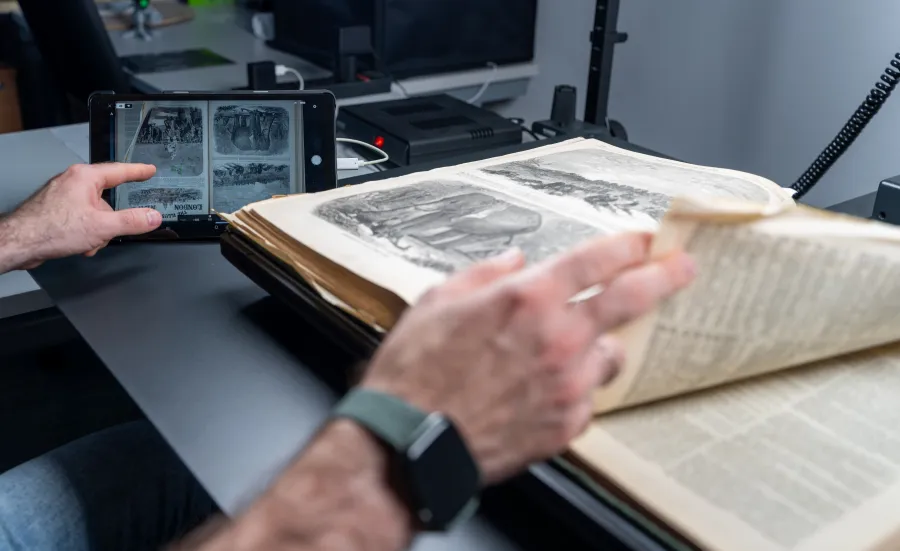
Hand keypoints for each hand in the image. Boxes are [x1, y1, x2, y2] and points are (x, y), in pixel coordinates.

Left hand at [0, 163, 161, 270]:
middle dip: (111, 221)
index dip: (138, 171)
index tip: (149, 170)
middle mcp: (73, 181)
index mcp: (85, 177)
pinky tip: (79, 243)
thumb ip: (132, 221)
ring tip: (87, 242)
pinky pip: (82, 218)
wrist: (20, 242)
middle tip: (109, 232)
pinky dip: (85, 232)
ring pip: (95, 212)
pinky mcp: (56, 209)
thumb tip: (152, 217)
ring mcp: (63, 195)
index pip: (120, 170)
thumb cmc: (51, 228)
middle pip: (107, 199)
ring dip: (97, 230)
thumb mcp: (102, 226)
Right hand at [360, 233, 695, 483]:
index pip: (595, 260)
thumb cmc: (415, 374)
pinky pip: (587, 401)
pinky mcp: (566, 424)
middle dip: (665, 276)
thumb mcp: (437, 301)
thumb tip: (513, 262)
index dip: (626, 245)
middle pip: (631, 298)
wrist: (409, 441)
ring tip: (583, 349)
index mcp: (528, 299)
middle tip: (682, 268)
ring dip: (603, 346)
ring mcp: (568, 384)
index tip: (642, 241)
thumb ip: (483, 275)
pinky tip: (549, 392)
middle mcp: (558, 338)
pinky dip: (576, 391)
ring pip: (611, 356)